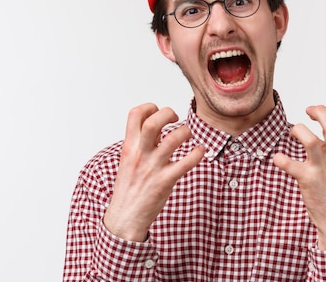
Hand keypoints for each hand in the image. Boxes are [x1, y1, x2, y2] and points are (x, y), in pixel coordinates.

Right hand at [104, 104, 205, 240]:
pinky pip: (186, 163)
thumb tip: (158, 126)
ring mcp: (153, 168)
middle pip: (152, 122)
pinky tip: (200, 151)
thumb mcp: (129, 160)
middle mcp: (140, 154)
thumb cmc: (129, 188)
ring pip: (173, 139)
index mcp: (129, 147)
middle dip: (168, 113)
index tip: (159, 112)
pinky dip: (198, 153)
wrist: (124, 218)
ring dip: (186, 132)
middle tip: (176, 119)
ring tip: (189, 137)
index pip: (135, 114)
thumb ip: (142, 143)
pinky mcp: (165, 182)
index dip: (150, 107)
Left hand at [273, 105, 325, 249]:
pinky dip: (280, 158)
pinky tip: (278, 159)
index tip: (313, 113)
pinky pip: (290, 165)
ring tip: (292, 135)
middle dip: (318, 112)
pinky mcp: (308, 181)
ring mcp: (321, 168)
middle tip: (306, 112)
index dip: (325, 111)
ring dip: (298, 131)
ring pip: (310, 140)